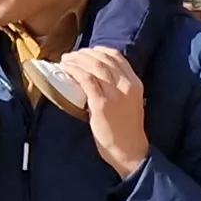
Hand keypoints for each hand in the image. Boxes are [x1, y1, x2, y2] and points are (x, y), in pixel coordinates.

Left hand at [51, 47, 150, 176]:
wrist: (129, 150)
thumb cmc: (126, 129)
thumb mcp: (129, 102)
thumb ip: (118, 87)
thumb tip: (95, 75)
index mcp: (135, 83)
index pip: (116, 57)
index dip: (99, 50)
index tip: (87, 52)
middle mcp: (126, 85)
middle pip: (103, 59)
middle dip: (85, 53)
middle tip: (72, 56)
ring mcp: (114, 94)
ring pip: (94, 66)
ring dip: (77, 59)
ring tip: (66, 60)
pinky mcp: (101, 104)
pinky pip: (86, 79)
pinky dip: (74, 71)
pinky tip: (66, 69)